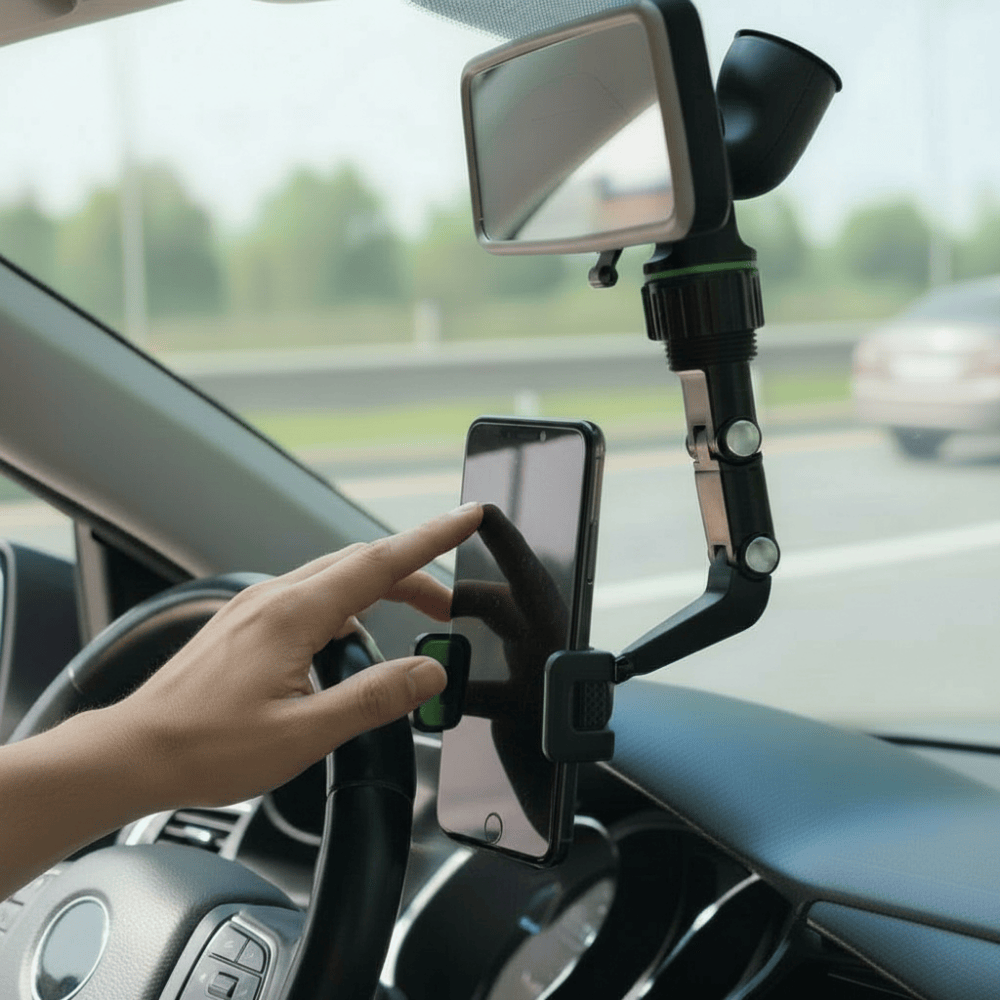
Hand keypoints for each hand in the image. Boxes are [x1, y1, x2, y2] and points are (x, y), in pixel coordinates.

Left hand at [106, 502, 483, 809]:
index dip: (432, 538)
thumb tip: (428, 674)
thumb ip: (373, 699)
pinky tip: (348, 645)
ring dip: (380, 591)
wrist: (132, 753)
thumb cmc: (204, 748)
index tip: (468, 517)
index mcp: (293, 614)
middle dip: (415, 574)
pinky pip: (310, 597)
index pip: (381, 561)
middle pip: (363, 564)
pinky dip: (347, 607)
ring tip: (408, 627)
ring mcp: (256, 607)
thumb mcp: (303, 734)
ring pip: (335, 579)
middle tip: (450, 607)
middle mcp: (274, 598)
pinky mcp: (245, 623)